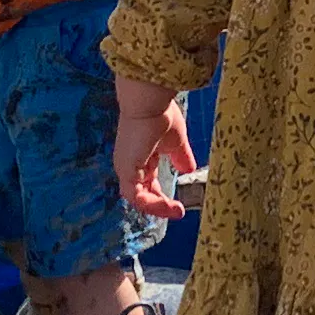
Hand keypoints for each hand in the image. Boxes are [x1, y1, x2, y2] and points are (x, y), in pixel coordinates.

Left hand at [114, 88, 193, 220]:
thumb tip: (189, 170)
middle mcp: (130, 164)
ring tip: (176, 211)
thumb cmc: (161, 114)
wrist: (150, 102)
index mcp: (140, 157)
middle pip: (143, 194)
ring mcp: (126, 168)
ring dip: (158, 208)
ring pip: (139, 199)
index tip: (179, 205)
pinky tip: (169, 205)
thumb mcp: (176, 142)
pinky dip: (152, 204)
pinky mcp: (126, 170)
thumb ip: (181, 157)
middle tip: (178, 211)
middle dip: (161, 206)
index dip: (162, 197)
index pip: (149, 184)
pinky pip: (136, 197)